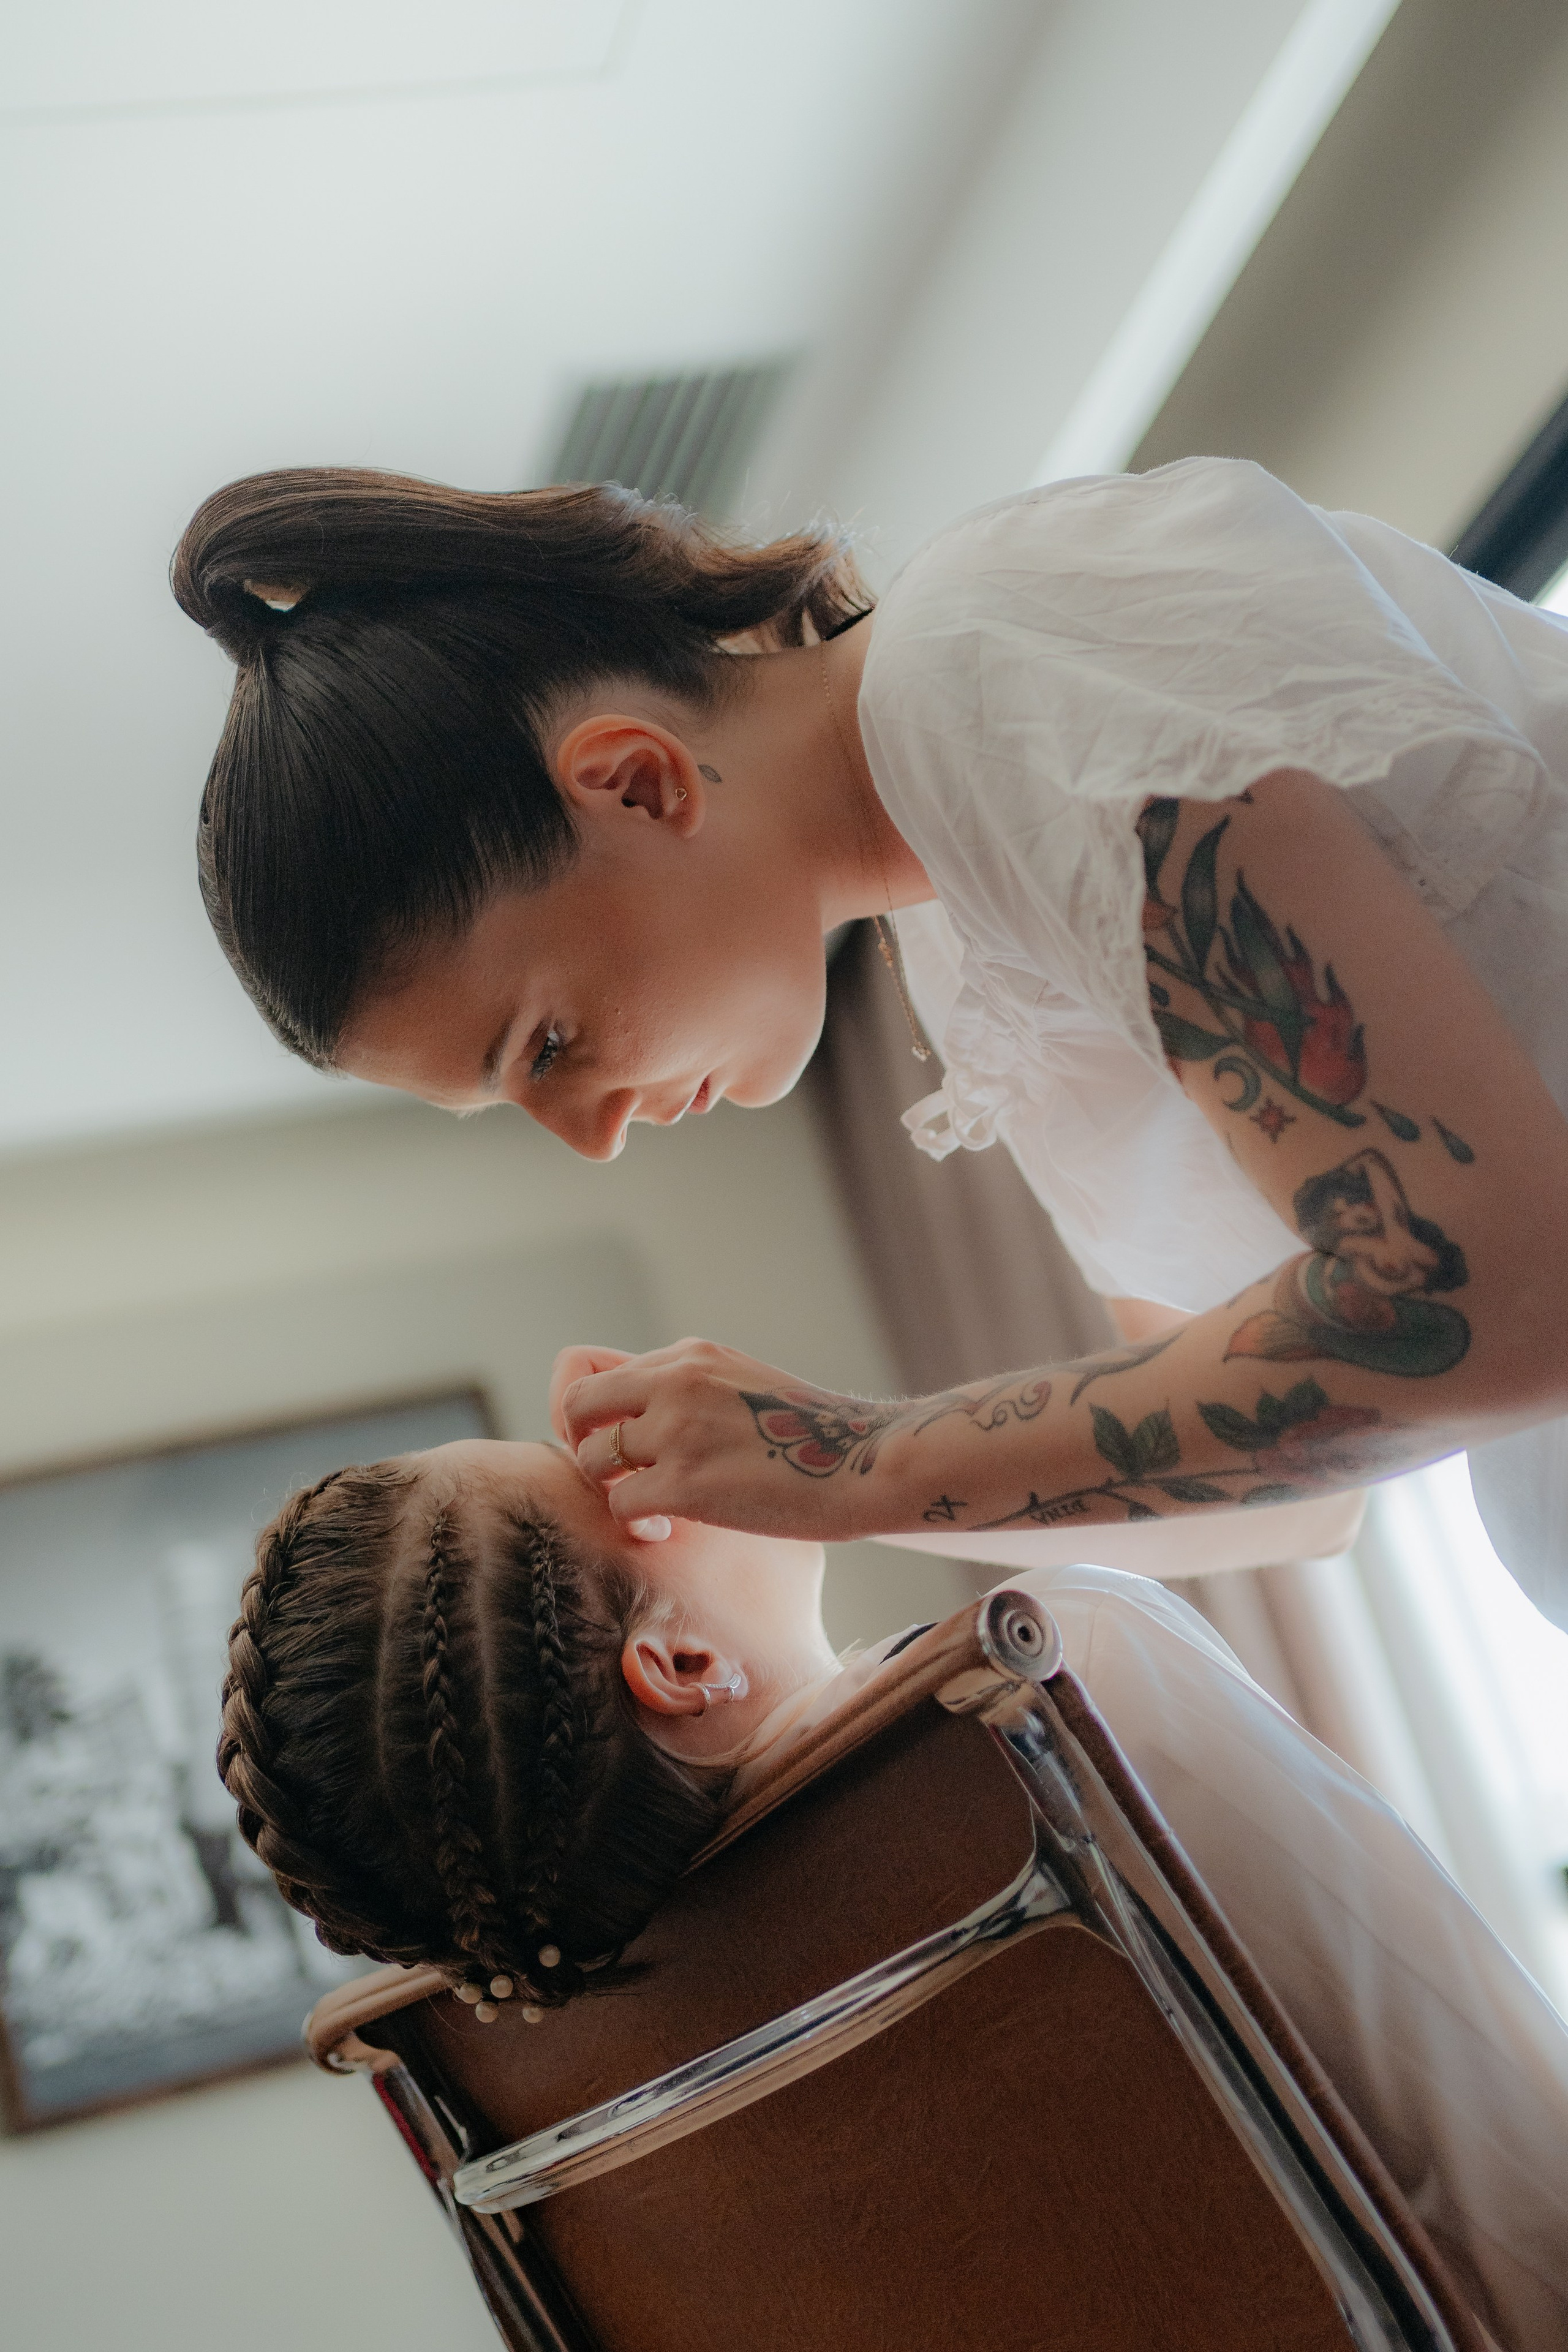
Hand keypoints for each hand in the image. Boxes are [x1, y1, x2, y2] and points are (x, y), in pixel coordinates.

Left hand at [559, 1337, 906, 1540]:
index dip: (586, 1412)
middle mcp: (676, 1380)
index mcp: (690, 1354)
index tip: (609, 1441)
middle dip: (582, 1446)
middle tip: (615, 1477)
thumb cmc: (817, 1438)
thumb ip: (691, 1391)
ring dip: (613, 1490)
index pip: (589, 1367)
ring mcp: (678, 1429)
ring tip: (653, 1509)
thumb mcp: (744, 1386)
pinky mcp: (687, 1482)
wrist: (870, 1461)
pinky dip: (636, 1523)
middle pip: (574, 1404)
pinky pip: (619, 1503)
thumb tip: (640, 1424)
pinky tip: (669, 1530)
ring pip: (592, 1458)